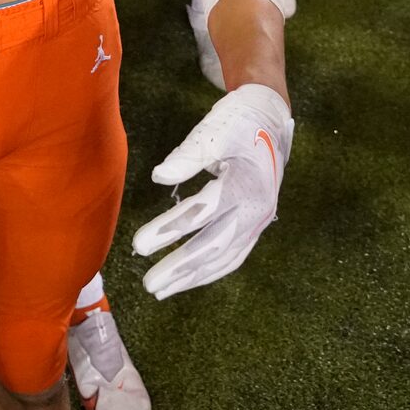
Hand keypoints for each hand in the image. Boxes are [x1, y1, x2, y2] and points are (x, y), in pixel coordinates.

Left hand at [132, 84, 292, 298]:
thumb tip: (158, 178)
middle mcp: (255, 210)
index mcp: (244, 185)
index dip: (168, 230)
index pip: (200, 214)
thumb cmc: (239, 122)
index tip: (139, 245)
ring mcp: (259, 221)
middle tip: (149, 283)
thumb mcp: (214, 130)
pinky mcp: (256, 225)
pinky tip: (190, 279)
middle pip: (213, 246)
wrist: (271, 120)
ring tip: (162, 290)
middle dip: (180, 267)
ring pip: (224, 258)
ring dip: (193, 276)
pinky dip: (211, 270)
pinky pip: (234, 255)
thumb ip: (188, 156)